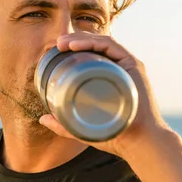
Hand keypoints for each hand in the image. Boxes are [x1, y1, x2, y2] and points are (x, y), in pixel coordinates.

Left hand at [38, 32, 169, 157]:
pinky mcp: (133, 66)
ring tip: (61, 43)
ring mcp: (127, 66)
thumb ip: (62, 126)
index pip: (91, 55)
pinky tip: (75, 45)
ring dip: (80, 38)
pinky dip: (93, 42)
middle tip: (56, 44)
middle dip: (74, 40)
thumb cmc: (115, 137)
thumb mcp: (82, 129)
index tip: (54, 52)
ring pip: (102, 43)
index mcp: (110, 77)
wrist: (139, 142)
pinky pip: (112, 46)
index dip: (73, 48)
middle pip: (95, 46)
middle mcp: (120, 68)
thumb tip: (42, 119)